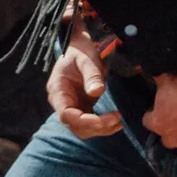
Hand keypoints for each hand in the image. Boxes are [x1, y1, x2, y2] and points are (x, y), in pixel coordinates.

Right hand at [47, 24, 121, 139]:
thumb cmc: (82, 51)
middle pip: (74, 125)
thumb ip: (91, 75)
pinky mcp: (81, 106)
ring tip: (118, 122)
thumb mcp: (87, 59)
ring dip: (100, 129)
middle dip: (95, 127)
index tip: (101, 121)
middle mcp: (62, 101)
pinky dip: (102, 126)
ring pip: (82, 129)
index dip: (83, 121)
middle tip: (116, 118)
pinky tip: (116, 122)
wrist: (80, 47)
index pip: (66, 114)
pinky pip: (89, 123)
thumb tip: (97, 92)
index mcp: (58, 90)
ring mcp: (71, 105)